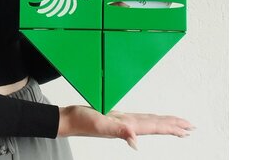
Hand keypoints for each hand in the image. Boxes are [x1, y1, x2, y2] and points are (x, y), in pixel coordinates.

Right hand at [57, 106, 194, 149]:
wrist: (69, 119)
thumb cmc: (82, 121)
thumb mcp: (100, 124)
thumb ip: (118, 132)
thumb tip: (136, 144)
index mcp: (127, 125)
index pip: (155, 126)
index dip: (171, 127)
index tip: (187, 128)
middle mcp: (128, 125)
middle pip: (156, 125)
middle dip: (174, 126)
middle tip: (191, 127)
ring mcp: (122, 122)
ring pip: (149, 122)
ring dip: (164, 123)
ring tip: (177, 126)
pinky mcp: (116, 117)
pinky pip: (139, 119)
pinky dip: (149, 119)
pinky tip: (150, 122)